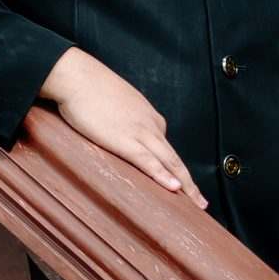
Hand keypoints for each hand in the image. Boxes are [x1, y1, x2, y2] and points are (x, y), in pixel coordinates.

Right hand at [31, 48, 206, 206]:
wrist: (77, 76)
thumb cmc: (90, 89)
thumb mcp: (115, 105)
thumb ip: (124, 121)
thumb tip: (119, 131)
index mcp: (149, 118)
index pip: (166, 148)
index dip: (177, 170)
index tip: (183, 186)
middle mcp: (151, 125)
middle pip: (175, 159)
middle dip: (190, 183)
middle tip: (201, 203)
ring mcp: (140, 132)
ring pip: (169, 162)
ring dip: (185, 185)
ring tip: (197, 204)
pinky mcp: (124, 139)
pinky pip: (148, 161)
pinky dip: (163, 175)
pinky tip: (174, 188)